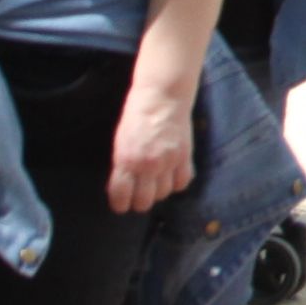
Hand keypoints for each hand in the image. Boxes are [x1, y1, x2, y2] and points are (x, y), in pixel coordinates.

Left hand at [107, 75, 196, 214]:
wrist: (162, 98)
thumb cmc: (136, 117)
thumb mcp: (120, 144)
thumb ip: (122, 167)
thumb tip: (123, 187)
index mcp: (126, 161)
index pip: (121, 196)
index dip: (120, 205)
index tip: (121, 205)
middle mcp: (147, 165)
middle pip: (144, 201)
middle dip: (140, 202)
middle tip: (139, 197)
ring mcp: (168, 162)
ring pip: (164, 193)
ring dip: (159, 191)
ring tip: (155, 183)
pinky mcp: (185, 156)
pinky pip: (183, 182)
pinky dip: (177, 183)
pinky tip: (172, 176)